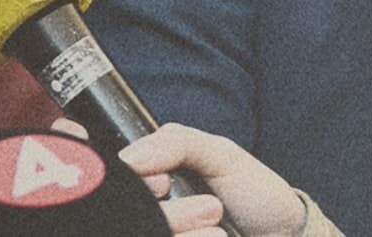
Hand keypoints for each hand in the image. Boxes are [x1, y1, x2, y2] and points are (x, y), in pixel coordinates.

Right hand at [118, 123, 306, 236]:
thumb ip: (175, 144)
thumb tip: (128, 158)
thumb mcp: (220, 154)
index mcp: (152, 180)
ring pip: (149, 234)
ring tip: (220, 228)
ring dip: (185, 233)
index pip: (116, 181)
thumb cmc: (255, 193)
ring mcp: (168, 233)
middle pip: (129, 215)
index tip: (162, 183)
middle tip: (211, 208)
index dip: (130, 183)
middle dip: (169, 214)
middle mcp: (151, 213)